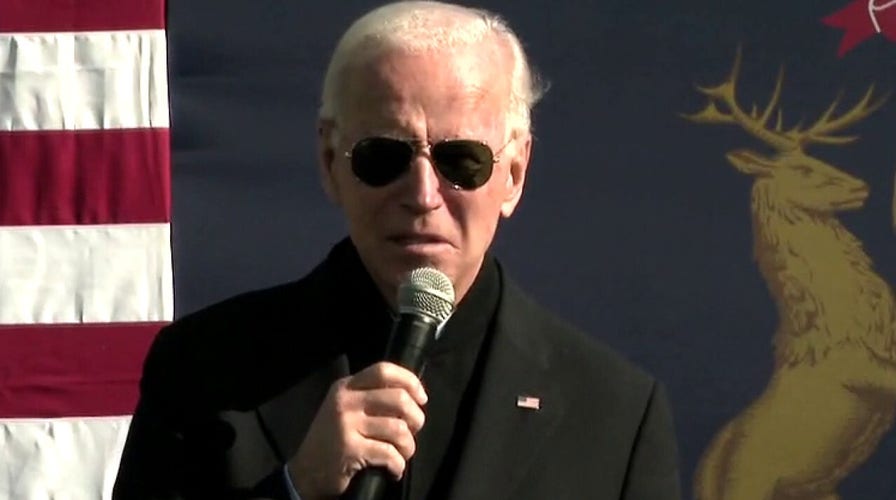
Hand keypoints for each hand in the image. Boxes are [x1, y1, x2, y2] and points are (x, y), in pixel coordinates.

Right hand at [286, 362, 427, 498]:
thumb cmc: (332, 441)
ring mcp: (346, 425)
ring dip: (408, 447)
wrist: (305, 473)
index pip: (384, 370)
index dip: (410, 381)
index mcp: (346, 387)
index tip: (421, 398)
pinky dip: (398, 465)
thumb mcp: (345, 409)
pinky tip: (394, 470)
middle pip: (399, 398)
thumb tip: (412, 397)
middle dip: (416, 418)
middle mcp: (345, 401)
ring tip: (402, 455)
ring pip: (398, 429)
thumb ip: (371, 397)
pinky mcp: (350, 449)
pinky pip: (389, 454)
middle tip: (412, 432)